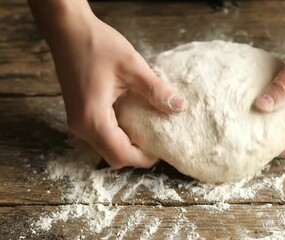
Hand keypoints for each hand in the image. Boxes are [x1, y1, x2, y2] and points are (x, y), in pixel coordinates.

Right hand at [29, 0, 185, 167]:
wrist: (68, 30)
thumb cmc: (97, 45)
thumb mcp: (132, 67)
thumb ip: (156, 90)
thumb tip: (179, 107)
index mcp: (93, 118)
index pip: (121, 154)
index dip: (144, 158)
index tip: (162, 150)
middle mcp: (81, 125)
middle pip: (112, 156)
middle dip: (136, 155)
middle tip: (158, 143)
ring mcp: (77, 120)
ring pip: (105, 147)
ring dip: (126, 145)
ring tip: (148, 133)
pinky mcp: (78, 113)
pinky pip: (99, 135)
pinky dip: (117, 135)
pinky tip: (133, 122)